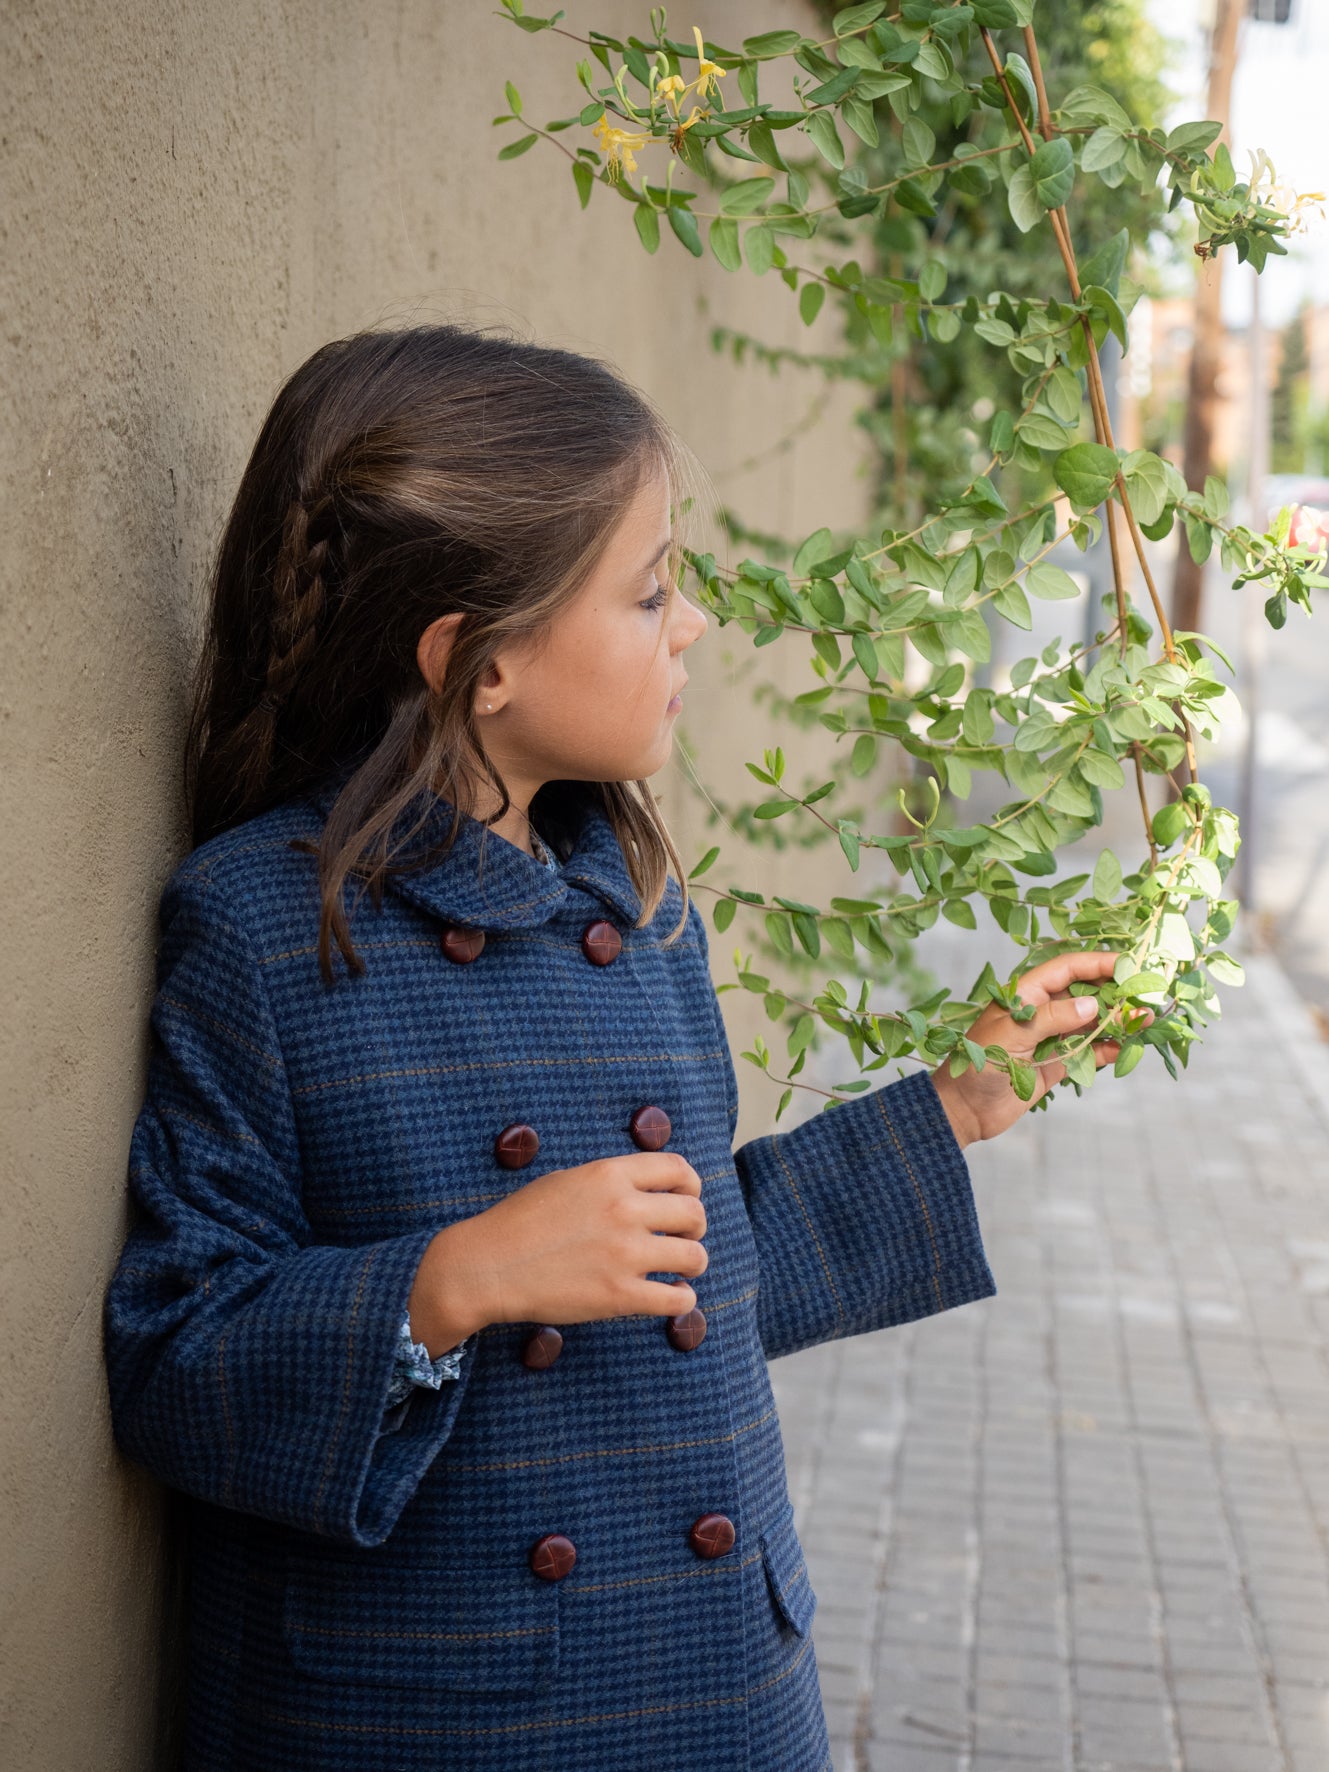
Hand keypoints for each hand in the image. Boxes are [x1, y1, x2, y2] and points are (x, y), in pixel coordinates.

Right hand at [407, 1153, 707, 1357]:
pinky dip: (683, 1299)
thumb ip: (610, 1181)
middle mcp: (623, 1209)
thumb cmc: (520, 1222)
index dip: (691, 1186)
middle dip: (695, 1227)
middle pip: (694, 1213)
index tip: (687, 1198)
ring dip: (693, 1263)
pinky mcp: (620, 1296)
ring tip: (681, 1270)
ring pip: (694, 1256)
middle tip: (684, 1238)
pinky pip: (677, 1299)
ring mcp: (624, 1254)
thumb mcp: (566, 1180)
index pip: (678, 1170)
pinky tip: (672, 1296)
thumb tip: (647, 1188)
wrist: (487, 1266)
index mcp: (609, 1175)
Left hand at [929, 949, 1151, 1148]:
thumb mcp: (1011, 1035)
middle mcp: (1043, 1010)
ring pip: (1093, 1021)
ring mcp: (1052, 1037)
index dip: (1099, 962)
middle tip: (1147, 994)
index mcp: (1026, 994)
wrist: (964, 1110)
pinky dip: (1109, 1048)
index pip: (1068, 968)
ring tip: (1145, 1020)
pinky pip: (1090, 1050)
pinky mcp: (1058, 1063)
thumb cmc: (977, 1065)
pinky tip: (1126, 1047)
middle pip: (1087, 992)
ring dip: (1118, 1021)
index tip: (1130, 964)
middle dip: (1117, 992)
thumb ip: (1051, 1018)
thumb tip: (1093, 1004)